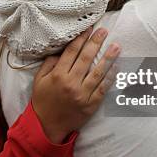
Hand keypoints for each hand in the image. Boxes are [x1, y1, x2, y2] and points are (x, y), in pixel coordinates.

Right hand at [32, 27, 119, 143]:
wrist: (47, 127)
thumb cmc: (43, 101)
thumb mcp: (39, 80)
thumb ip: (49, 64)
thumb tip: (61, 50)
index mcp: (58, 75)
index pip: (72, 52)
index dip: (81, 38)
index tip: (89, 28)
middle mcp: (71, 83)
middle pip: (86, 58)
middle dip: (96, 42)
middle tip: (104, 31)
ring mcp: (82, 94)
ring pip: (98, 72)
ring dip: (108, 58)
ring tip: (116, 46)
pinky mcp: (90, 105)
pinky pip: (103, 88)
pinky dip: (110, 77)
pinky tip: (117, 67)